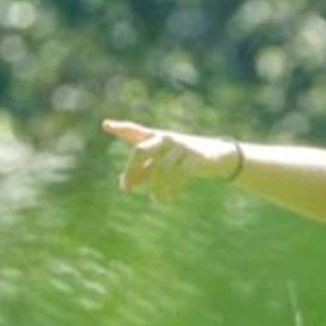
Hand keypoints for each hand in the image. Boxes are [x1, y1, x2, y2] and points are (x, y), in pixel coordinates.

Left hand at [101, 119, 234, 201]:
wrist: (219, 157)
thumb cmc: (185, 159)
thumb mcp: (163, 164)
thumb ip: (143, 171)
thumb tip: (124, 185)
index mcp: (156, 137)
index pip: (135, 131)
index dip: (121, 128)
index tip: (106, 125)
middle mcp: (165, 138)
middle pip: (141, 150)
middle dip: (131, 171)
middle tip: (125, 189)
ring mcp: (179, 146)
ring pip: (159, 168)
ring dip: (155, 187)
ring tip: (156, 200)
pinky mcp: (193, 158)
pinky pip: (177, 175)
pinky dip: (169, 190)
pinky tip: (168, 199)